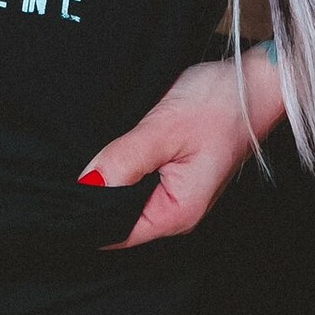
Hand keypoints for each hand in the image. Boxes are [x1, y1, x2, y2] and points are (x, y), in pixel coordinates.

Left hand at [81, 54, 284, 249]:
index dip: (84, 214)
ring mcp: (178, 194)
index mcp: (177, 212)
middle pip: (118, 217)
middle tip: (63, 166)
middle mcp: (177, 212)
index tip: (57, 193)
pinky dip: (122, 166)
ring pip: (126, 198)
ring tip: (86, 153)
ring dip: (108, 178)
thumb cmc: (222, 104)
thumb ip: (124, 159)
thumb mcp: (166, 128)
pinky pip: (138, 181)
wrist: (257, 82)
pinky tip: (111, 148)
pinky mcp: (176, 175)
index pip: (115, 232)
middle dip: (92, 194)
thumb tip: (83, 185)